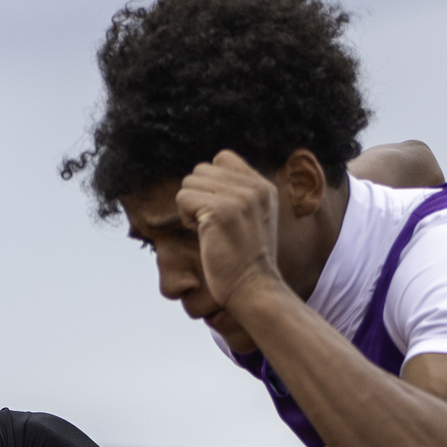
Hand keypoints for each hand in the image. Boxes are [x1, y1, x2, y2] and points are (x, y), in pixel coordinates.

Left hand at [175, 151, 284, 314]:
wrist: (254, 288)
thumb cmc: (246, 263)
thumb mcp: (255, 220)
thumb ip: (240, 196)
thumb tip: (206, 179)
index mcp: (264, 187)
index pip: (223, 158)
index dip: (211, 182)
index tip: (217, 210)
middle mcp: (254, 187)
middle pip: (202, 169)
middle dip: (198, 195)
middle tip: (210, 224)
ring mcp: (238, 198)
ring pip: (190, 181)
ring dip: (190, 207)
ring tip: (207, 230)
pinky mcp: (220, 211)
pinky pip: (183, 197)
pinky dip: (185, 217)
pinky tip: (201, 234)